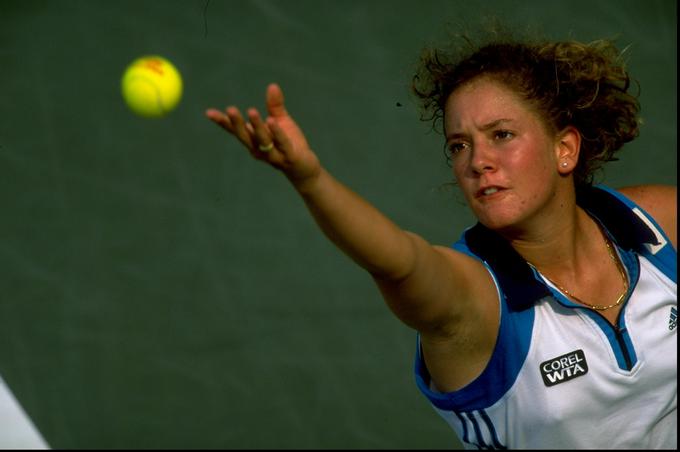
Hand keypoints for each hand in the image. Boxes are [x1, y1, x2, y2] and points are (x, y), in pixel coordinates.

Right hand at [206, 83, 320, 186]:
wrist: (305, 168)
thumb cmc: (290, 144)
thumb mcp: (280, 122)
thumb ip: (275, 106)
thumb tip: (272, 85)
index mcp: (254, 140)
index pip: (236, 130)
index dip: (223, 122)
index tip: (209, 113)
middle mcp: (259, 149)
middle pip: (245, 136)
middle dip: (237, 123)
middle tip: (230, 109)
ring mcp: (273, 155)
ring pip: (262, 140)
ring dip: (256, 126)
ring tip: (251, 111)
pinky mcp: (289, 157)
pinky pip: (281, 143)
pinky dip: (276, 132)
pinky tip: (271, 121)